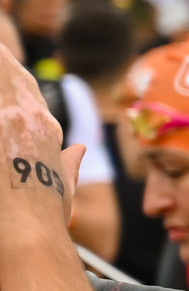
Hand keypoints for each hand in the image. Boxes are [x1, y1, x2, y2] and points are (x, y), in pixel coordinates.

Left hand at [0, 51, 76, 231]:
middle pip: (5, 73)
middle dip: (1, 63)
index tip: (0, 55)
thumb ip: (68, 165)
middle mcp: (22, 118)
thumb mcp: (60, 188)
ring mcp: (4, 122)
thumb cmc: (44, 218)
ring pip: (0, 85)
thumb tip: (78, 151)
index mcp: (44, 128)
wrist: (27, 235)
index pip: (24, 85)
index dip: (9, 67)